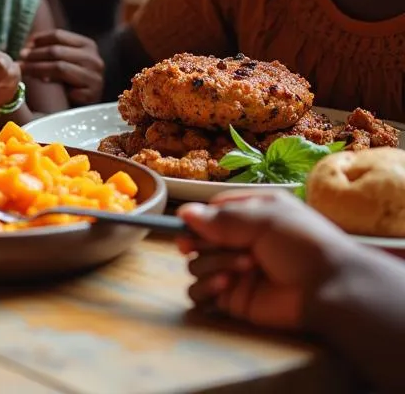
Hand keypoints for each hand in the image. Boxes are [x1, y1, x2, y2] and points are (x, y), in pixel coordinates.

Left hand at [19, 30, 103, 103]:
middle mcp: (93, 59)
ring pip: (60, 68)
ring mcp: (95, 77)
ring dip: (38, 69)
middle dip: (34, 55)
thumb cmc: (74, 78)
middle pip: (56, 51)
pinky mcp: (93, 94)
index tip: (25, 46)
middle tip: (20, 59)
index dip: (39, 39)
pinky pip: (67, 87)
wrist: (91, 101)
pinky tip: (43, 83)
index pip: (58, 35)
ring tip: (24, 70)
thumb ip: (52, 50)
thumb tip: (26, 48)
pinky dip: (54, 85)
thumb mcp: (67, 59)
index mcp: (87, 44)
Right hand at [176, 189, 358, 330]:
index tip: (192, 225)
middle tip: (200, 245)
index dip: (198, 219)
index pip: (208, 213)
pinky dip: (204, 288)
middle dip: (199, 243)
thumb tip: (183, 213)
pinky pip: (200, 294)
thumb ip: (221, 218)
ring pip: (195, 265)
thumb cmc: (302, 244)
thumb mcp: (263, 218)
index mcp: (248, 216)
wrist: (329, 288)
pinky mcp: (233, 300)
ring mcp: (234, 272)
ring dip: (212, 264)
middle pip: (196, 240)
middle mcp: (238, 242)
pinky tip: (225, 284)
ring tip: (243, 267)